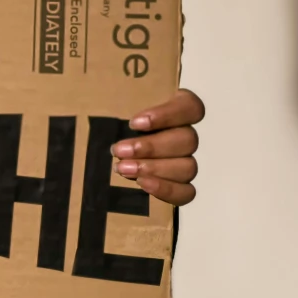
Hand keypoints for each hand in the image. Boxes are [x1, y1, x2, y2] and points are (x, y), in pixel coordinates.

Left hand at [112, 88, 203, 206]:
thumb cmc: (117, 123)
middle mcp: (186, 134)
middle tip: (119, 151)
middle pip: (187, 140)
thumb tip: (107, 111)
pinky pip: (186, 192)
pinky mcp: (182, 185)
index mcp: (178, 108)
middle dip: (151, 147)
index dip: (167, 115)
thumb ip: (121, 106)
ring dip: (154, 169)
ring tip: (123, 168)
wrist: (112, 150)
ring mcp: (187, 161)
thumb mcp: (118, 107)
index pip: (190, 107)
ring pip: (187, 167)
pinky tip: (142, 183)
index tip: (134, 123)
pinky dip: (166, 189)